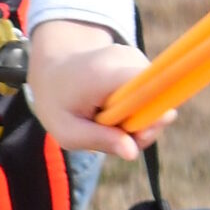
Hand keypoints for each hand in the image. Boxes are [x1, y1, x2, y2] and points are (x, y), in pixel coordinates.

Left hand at [24, 20, 175, 159]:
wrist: (53, 68)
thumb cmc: (58, 103)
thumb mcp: (67, 131)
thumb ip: (99, 140)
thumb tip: (132, 152)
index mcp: (104, 75)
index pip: (148, 88)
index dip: (153, 116)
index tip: (139, 135)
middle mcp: (125, 59)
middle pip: (157, 100)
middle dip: (142, 127)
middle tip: (114, 138)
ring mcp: (135, 57)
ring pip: (155, 99)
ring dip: (136, 119)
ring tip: (108, 121)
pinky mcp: (140, 61)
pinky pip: (150, 94)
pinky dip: (136, 109)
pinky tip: (114, 110)